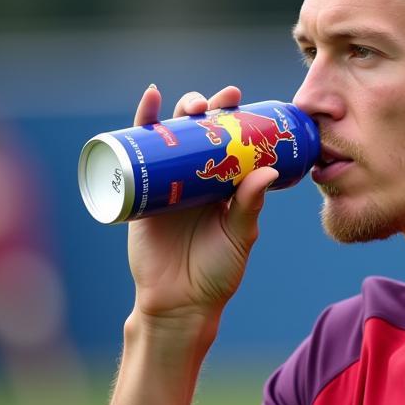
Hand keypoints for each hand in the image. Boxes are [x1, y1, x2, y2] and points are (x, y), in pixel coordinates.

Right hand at [126, 85, 278, 324]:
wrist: (178, 303)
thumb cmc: (216, 273)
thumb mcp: (238, 237)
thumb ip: (250, 206)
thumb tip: (268, 170)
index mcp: (224, 187)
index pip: (229, 145)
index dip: (234, 121)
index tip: (242, 102)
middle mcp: (195, 180)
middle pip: (199, 134)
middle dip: (207, 110)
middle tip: (220, 102)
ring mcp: (166, 183)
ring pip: (169, 138)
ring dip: (176, 112)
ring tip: (189, 104)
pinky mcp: (139, 191)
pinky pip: (136, 154)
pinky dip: (138, 126)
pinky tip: (148, 104)